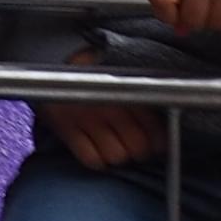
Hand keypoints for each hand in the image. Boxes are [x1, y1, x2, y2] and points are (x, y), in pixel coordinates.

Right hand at [37, 52, 160, 169]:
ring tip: (115, 146)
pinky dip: (97, 160)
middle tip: (134, 145)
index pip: (155, 130)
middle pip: (138, 148)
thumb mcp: (123, 74)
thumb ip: (144, 95)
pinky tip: (98, 151)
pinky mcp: (67, 128)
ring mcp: (87, 118)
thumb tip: (165, 126)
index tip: (155, 143)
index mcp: (128, 89)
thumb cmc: (96, 70)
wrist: (54, 60)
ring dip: (118, 155)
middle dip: (139, 150)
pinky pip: (91, 159)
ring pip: (117, 156)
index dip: (158, 142)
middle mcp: (110, 105)